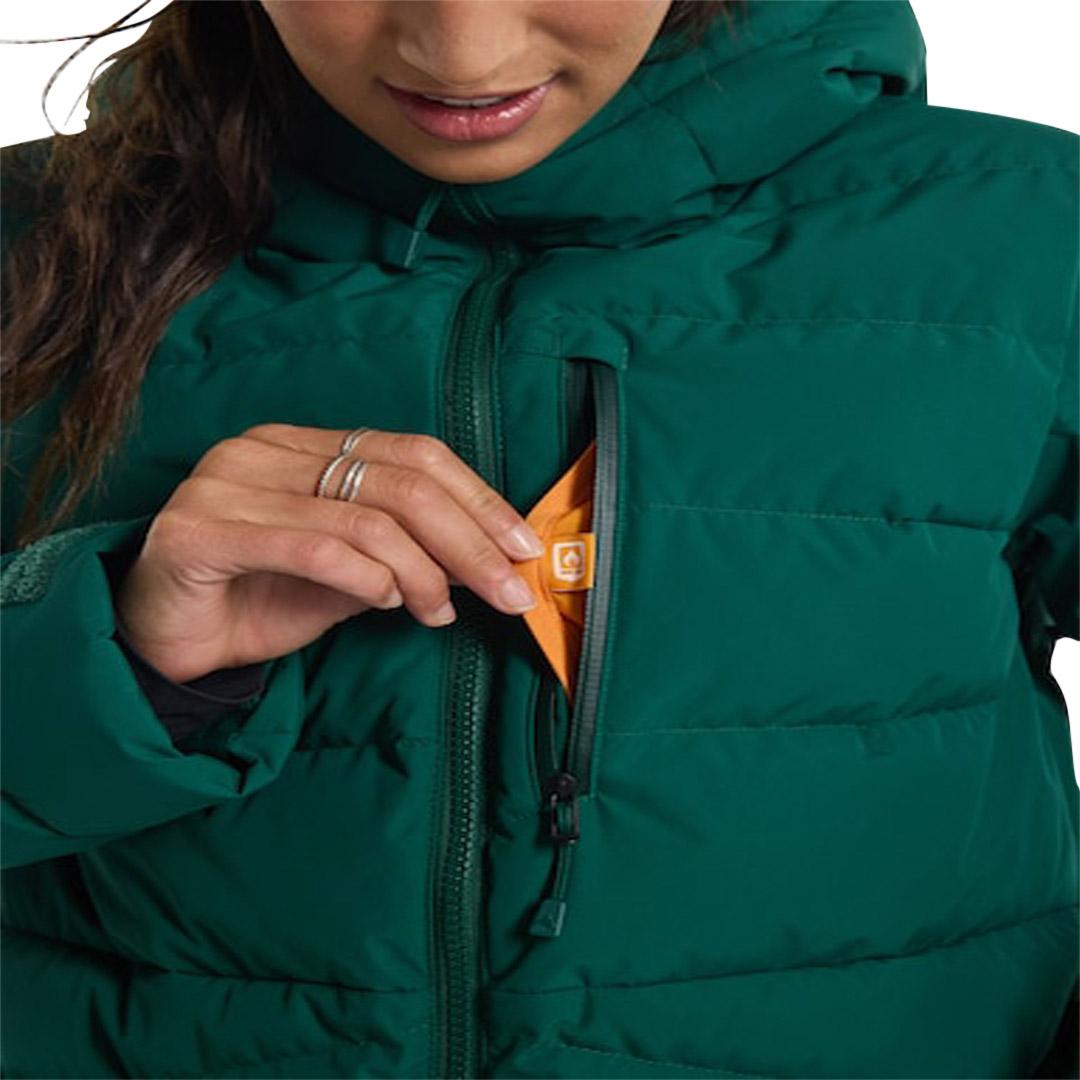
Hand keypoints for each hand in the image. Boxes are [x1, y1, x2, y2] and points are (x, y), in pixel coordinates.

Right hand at [112, 424, 545, 682]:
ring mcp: (227, 483)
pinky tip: (387, 602)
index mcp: (304, 445)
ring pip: (365, 516)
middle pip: (399, 481)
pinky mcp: (200, 530)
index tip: (523, 545)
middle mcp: (265, 449)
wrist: (160, 644)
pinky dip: (366, 578)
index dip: (477, 498)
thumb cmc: (257, 600)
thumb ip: (404, 556)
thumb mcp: (348, 576)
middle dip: (469, 539)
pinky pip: (312, 546)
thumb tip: (486, 560)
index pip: (412, 453)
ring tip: (438, 611)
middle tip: (508, 589)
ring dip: (422, 572)